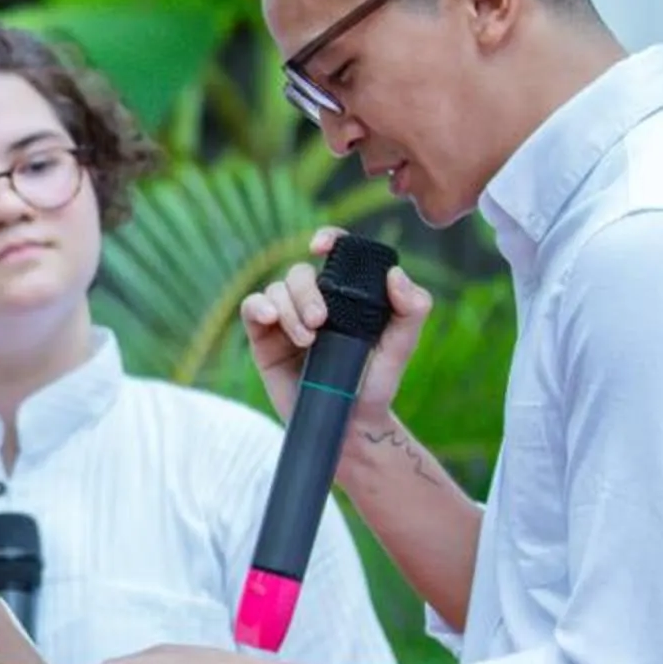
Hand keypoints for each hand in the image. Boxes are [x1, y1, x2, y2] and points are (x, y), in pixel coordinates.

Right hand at [239, 229, 434, 433]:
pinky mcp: (264, 340)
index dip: (326, 239)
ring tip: (306, 339)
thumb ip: (411, 310)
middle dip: (306, 292)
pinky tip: (271, 320)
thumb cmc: (376, 385)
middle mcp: (315, 301)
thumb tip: (395, 274)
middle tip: (321, 322)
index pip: (334, 254)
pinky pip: (251, 307)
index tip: (321, 247)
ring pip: (275, 289)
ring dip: (288, 308)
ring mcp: (287, 320)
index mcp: (346, 294)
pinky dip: (258, 307)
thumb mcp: (401, 347)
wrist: (350, 424)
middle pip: (299, 272)